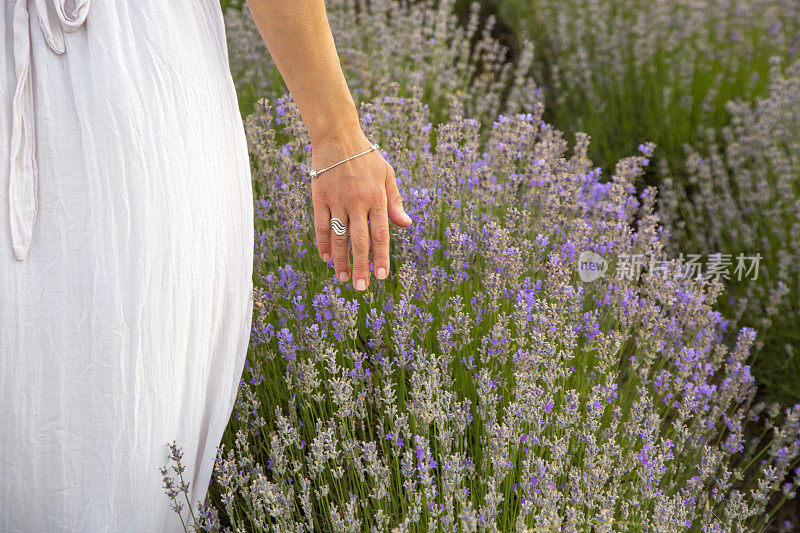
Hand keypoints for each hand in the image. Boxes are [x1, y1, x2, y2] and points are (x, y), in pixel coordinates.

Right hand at [310, 129, 411, 290]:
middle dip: (361, 266)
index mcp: (377, 198)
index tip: (382, 276)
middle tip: (361, 287)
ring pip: (339, 236)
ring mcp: (337, 200)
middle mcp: (357, 202)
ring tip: (342, 279)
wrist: (338, 136)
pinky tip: (326, 258)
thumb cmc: (366, 156)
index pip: (381, 234)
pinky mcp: (320, 197)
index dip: (382, 257)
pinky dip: (324, 243)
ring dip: (341, 260)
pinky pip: (321, 225)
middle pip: (360, 241)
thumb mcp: (387, 174)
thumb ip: (395, 201)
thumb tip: (406, 225)